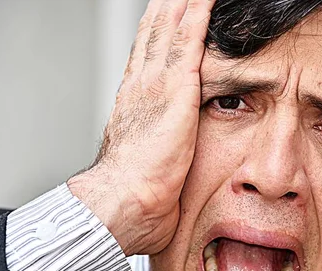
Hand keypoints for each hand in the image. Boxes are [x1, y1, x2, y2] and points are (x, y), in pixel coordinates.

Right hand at [68, 0, 214, 255]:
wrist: (122, 199)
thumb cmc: (131, 192)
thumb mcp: (141, 162)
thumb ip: (150, 150)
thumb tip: (159, 163)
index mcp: (134, 102)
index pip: (146, 55)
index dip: (155, 30)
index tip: (163, 10)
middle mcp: (142, 85)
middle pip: (155, 32)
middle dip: (167, 6)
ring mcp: (157, 83)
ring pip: (171, 28)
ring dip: (183, 4)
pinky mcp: (176, 89)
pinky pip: (189, 40)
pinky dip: (198, 14)